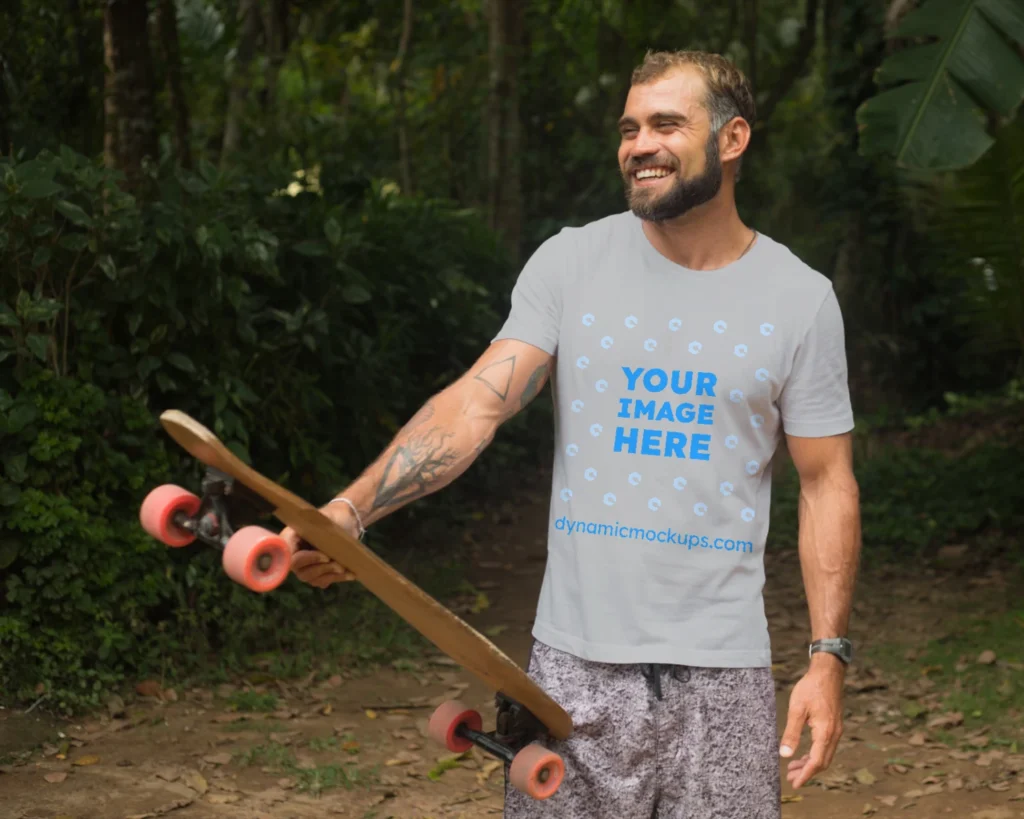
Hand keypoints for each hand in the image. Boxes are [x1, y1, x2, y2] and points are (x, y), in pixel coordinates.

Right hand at [280, 502, 358, 587]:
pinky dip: (337, 578)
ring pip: (312, 578)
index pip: (290, 556)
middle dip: (321, 568)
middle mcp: (295, 556)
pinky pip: (323, 582)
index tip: (325, 556)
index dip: (307, 559)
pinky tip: (350, 574)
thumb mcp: (323, 520)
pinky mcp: (318, 574)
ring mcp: (306, 567)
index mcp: (291, 540)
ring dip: (329, 575)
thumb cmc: (332, 518)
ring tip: (344, 568)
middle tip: (337, 563)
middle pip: (301, 571)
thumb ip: (315, 530)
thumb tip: (315, 544)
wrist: (346, 522)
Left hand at [779, 655, 844, 787]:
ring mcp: (836, 730)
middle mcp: (834, 734)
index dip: (805, 775)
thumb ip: (791, 733)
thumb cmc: (811, 688)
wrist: (828, 673)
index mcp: (825, 733)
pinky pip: (826, 747)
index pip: (816, 762)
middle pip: (822, 762)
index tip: (794, 783)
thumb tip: (784, 754)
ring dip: (810, 763)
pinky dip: (814, 753)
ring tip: (793, 767)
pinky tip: (803, 753)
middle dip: (806, 772)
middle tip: (790, 777)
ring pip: (824, 755)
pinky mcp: (833, 725)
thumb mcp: (797, 709)